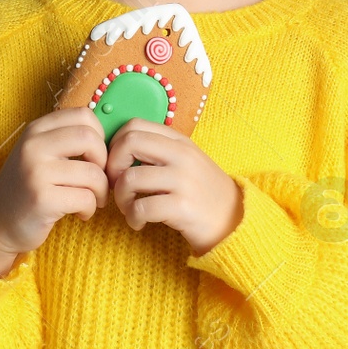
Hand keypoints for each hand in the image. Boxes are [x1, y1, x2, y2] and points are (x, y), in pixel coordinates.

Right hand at [0, 107, 108, 276]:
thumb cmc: (28, 188)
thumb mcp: (40, 154)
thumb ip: (67, 140)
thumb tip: (112, 140)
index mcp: (36, 130)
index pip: (83, 115)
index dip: (100, 137)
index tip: (94, 157)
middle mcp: (33, 145)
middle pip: (90, 139)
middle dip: (104, 162)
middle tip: (98, 180)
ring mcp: (36, 172)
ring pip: (93, 173)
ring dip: (101, 192)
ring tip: (92, 200)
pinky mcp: (42, 199)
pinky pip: (86, 198)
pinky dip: (90, 208)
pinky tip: (80, 213)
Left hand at [105, 118, 242, 255]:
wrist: (235, 222)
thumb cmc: (202, 192)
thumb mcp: (186, 162)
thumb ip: (159, 150)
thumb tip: (118, 149)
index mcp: (180, 141)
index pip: (134, 125)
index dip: (115, 144)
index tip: (117, 166)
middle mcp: (182, 155)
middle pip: (128, 144)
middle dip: (112, 167)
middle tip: (117, 186)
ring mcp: (183, 180)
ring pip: (130, 179)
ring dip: (121, 198)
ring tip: (129, 209)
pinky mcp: (182, 207)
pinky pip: (141, 208)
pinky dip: (133, 218)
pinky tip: (139, 223)